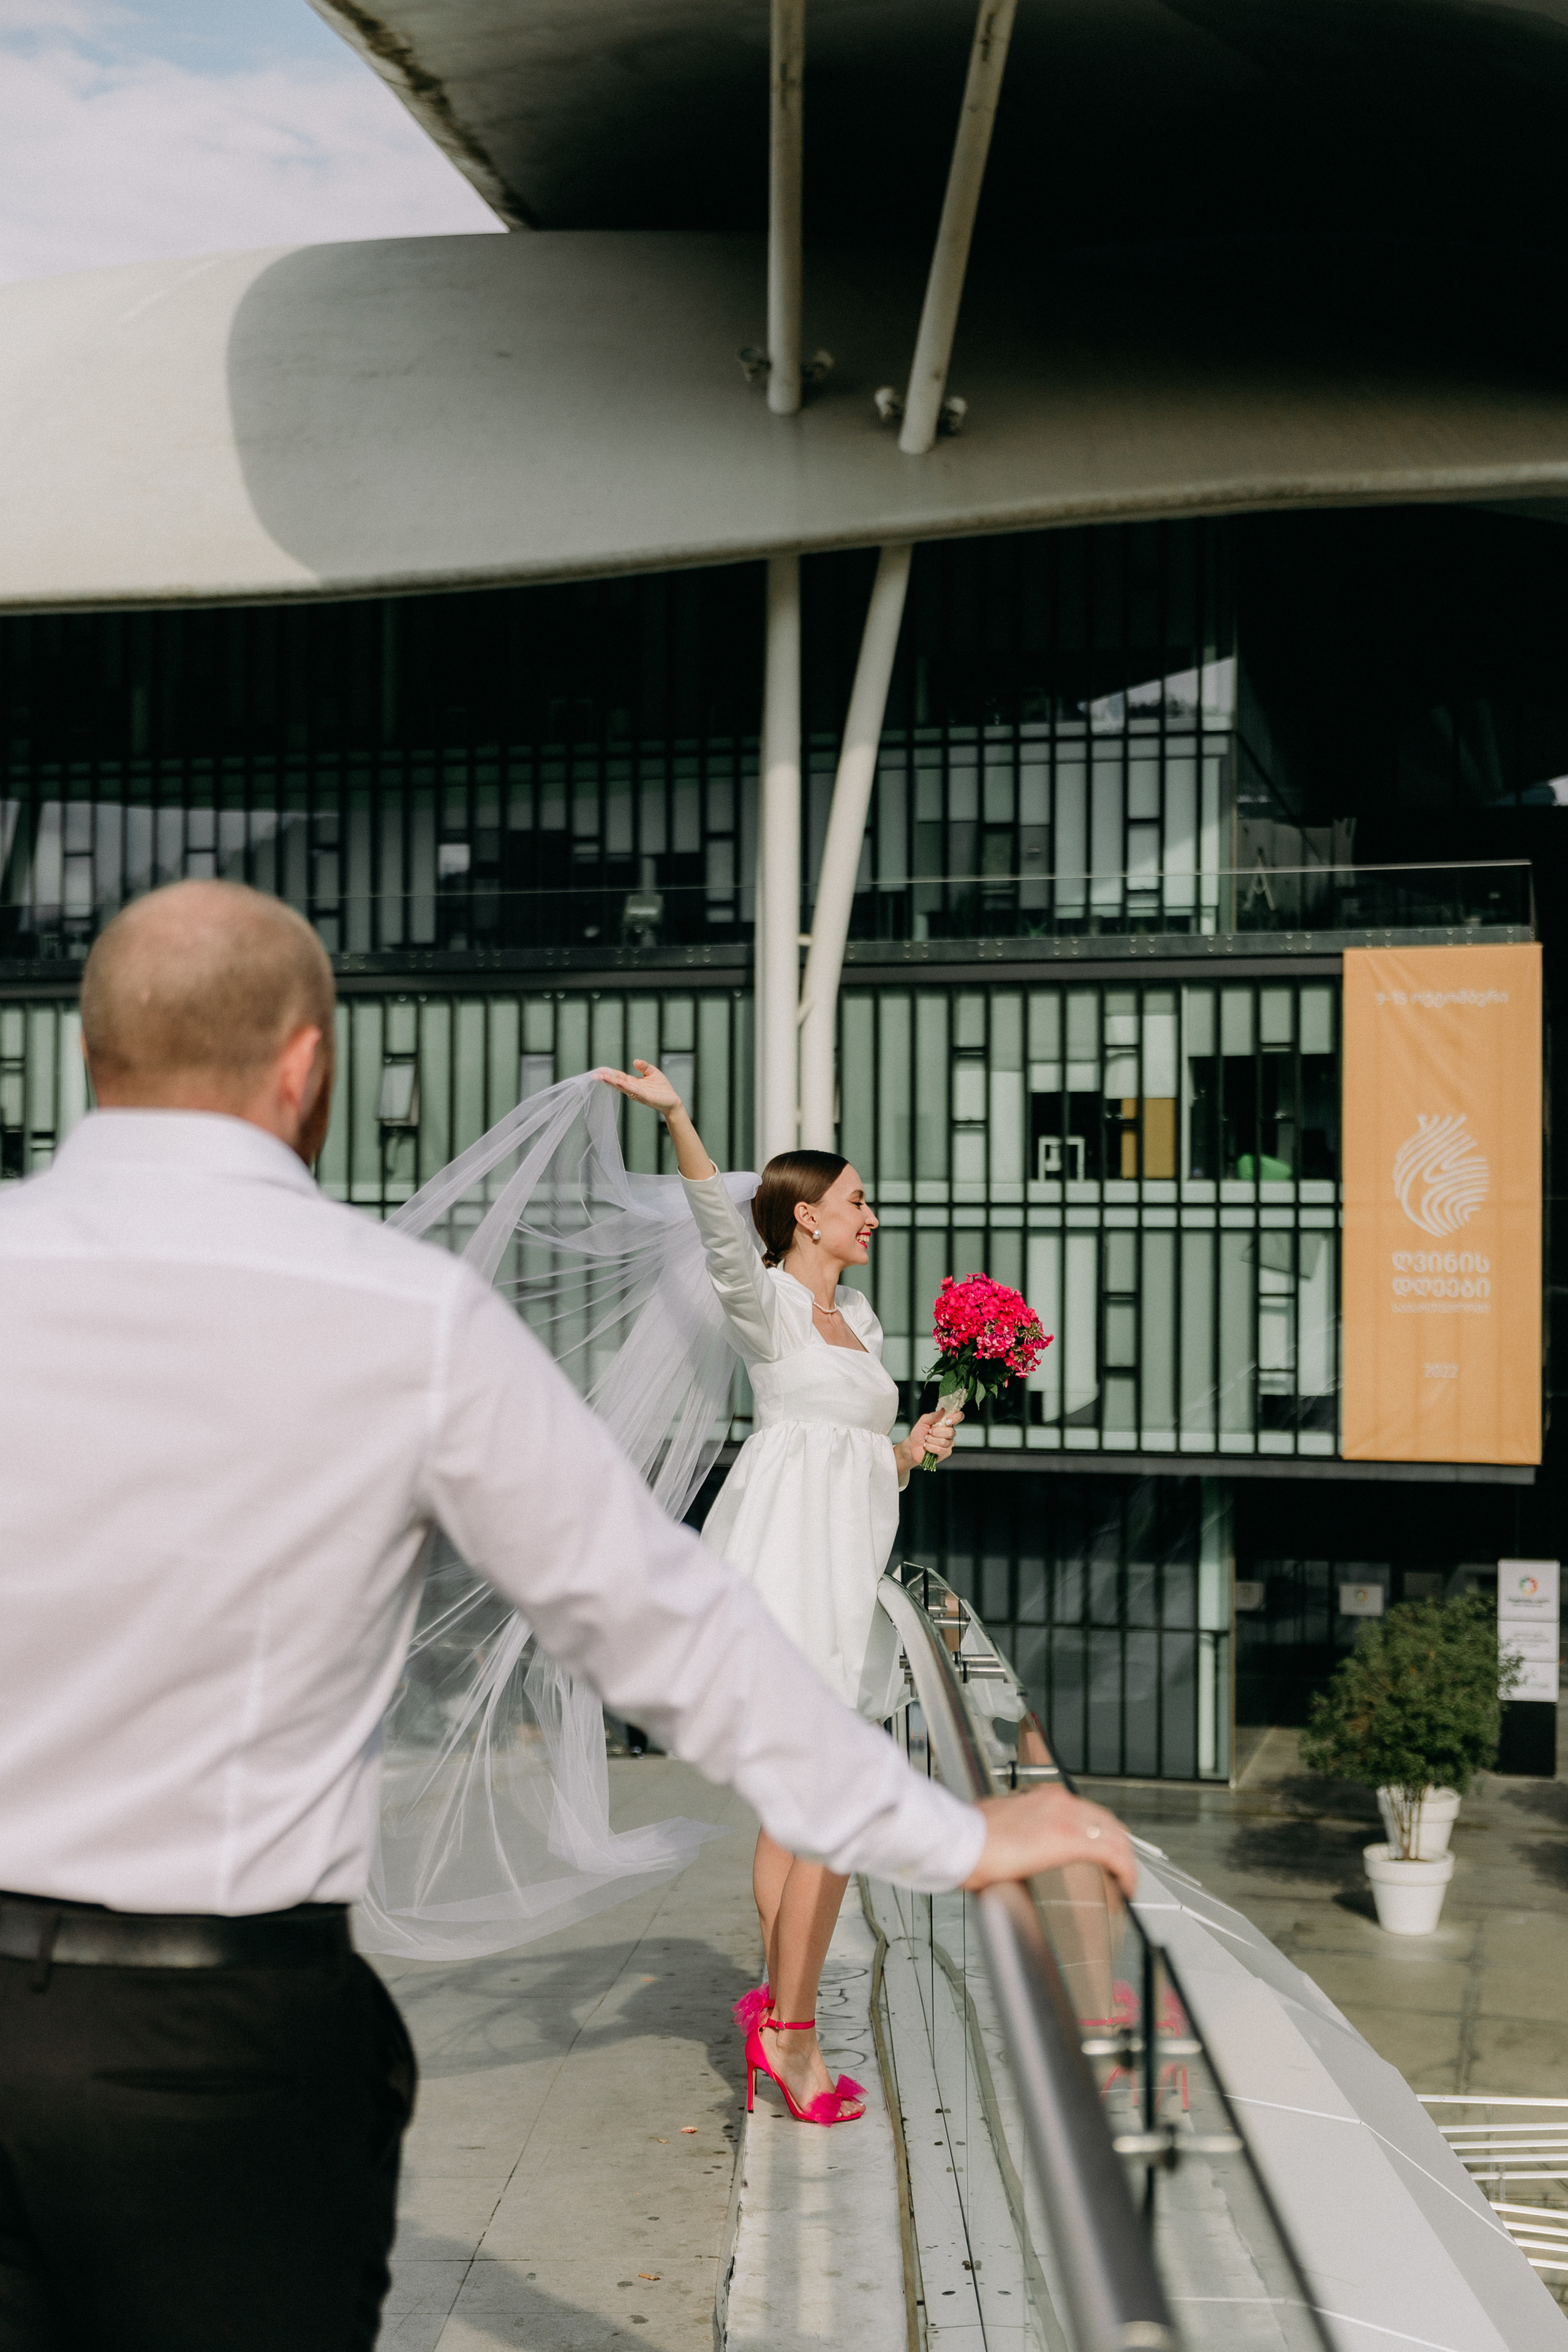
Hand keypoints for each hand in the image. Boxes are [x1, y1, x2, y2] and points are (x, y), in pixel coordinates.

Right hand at [598, 1060, 682, 1114]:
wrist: (672, 1101)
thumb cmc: (662, 1088)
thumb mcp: (652, 1072)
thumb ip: (644, 1066)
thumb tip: (634, 1061)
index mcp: (633, 1082)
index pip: (619, 1076)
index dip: (609, 1073)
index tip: (599, 1070)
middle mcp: (633, 1089)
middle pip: (617, 1082)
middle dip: (606, 1079)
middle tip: (594, 1075)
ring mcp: (638, 1094)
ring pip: (623, 1087)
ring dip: (613, 1082)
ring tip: (604, 1078)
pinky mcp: (646, 1097)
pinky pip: (635, 1091)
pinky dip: (627, 1086)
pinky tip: (620, 1082)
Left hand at [893, 1405, 962, 1480]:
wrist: (912, 1447)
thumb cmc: (918, 1434)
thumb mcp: (923, 1421)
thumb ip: (933, 1415)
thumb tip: (943, 1410)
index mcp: (946, 1423)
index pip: (958, 1417)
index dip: (956, 1418)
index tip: (947, 1420)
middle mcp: (949, 1433)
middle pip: (951, 1432)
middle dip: (936, 1432)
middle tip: (929, 1432)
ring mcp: (948, 1443)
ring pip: (944, 1442)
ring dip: (931, 1440)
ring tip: (927, 1440)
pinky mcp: (945, 1453)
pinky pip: (941, 1450)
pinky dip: (931, 1447)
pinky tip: (927, 1447)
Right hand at [962, 1784, 1138, 1900]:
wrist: (961, 1841)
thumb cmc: (971, 1838)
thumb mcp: (998, 1824)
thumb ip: (1012, 1830)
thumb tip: (1010, 1845)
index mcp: (1044, 1798)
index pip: (1087, 1812)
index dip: (1102, 1833)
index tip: (1102, 1851)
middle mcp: (1061, 1802)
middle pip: (1107, 1822)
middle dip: (1119, 1846)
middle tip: (1119, 1870)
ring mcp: (1068, 1819)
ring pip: (1116, 1836)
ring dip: (1125, 1860)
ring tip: (1125, 1882)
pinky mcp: (1070, 1840)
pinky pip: (1114, 1854)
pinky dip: (1126, 1871)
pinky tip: (1126, 1888)